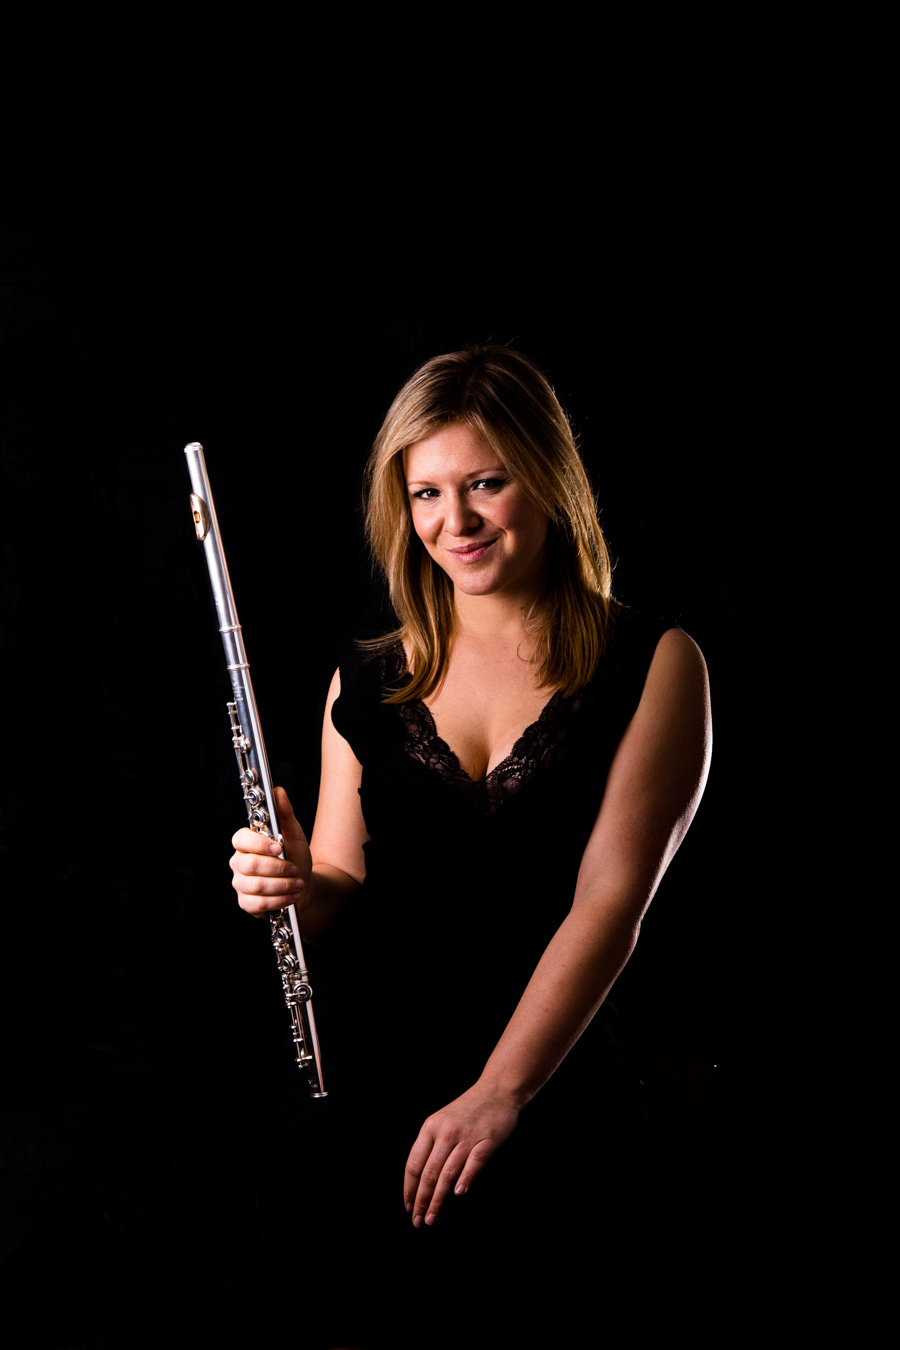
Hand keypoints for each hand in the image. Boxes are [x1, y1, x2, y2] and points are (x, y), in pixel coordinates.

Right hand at [229, 786, 311, 916]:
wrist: (302, 885)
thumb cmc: (295, 856)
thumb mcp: (294, 834)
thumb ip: (285, 814)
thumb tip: (278, 791)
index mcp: (246, 843)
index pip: (240, 840)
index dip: (259, 844)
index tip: (279, 847)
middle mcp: (238, 862)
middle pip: (251, 865)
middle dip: (278, 868)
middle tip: (295, 869)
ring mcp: (240, 883)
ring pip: (257, 886)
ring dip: (283, 885)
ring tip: (298, 883)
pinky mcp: (245, 902)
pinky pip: (259, 904)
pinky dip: (279, 900)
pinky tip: (292, 896)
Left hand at [403, 1084, 520, 1227]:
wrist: (496, 1090)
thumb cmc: (467, 1110)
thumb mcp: (441, 1122)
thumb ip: (431, 1146)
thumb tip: (419, 1182)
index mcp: (430, 1127)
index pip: (414, 1164)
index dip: (409, 1189)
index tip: (408, 1208)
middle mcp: (445, 1132)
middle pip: (429, 1172)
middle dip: (421, 1200)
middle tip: (418, 1222)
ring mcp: (467, 1136)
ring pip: (448, 1172)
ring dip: (438, 1199)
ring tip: (432, 1218)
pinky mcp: (487, 1139)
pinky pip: (474, 1162)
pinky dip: (466, 1178)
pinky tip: (459, 1194)